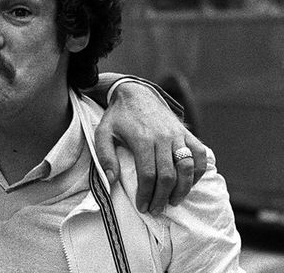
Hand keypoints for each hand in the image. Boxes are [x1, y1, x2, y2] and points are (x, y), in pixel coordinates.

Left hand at [94, 81, 206, 213]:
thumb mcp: (102, 133)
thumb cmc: (117, 117)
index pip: (148, 175)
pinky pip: (200, 154)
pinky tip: (190, 183)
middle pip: (169, 175)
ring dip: (183, 188)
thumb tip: (111, 181)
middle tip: (156, 209)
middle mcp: (163, 137)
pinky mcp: (186, 132)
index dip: (146, 194)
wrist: (135, 93)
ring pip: (188, 167)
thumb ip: (105, 157)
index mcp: (142, 139)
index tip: (142, 206)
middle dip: (162, 197)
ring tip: (173, 201)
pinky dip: (199, 171)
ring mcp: (177, 134)